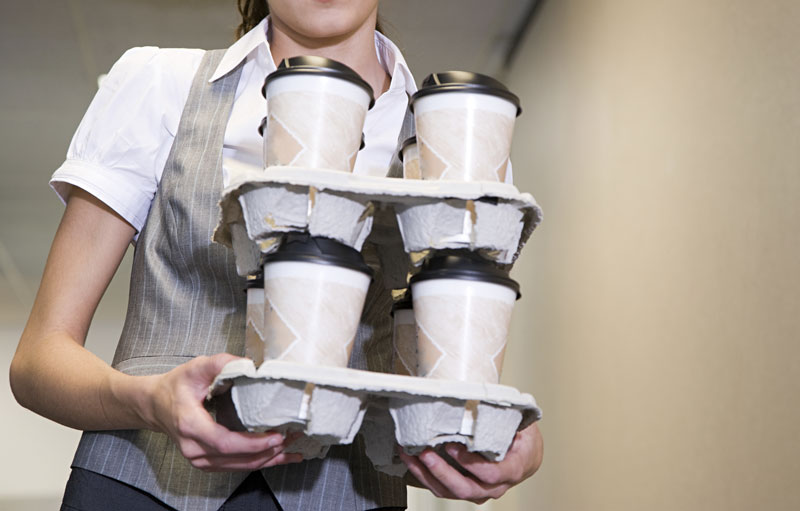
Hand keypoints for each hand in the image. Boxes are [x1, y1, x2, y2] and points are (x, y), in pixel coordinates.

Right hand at [141, 353, 302, 471]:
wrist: (155, 405)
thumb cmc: (175, 387)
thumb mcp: (196, 367)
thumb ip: (221, 363)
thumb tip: (250, 364)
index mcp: (190, 425)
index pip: (224, 442)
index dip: (252, 443)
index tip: (276, 437)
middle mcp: (193, 448)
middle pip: (235, 459)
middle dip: (268, 452)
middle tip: (293, 438)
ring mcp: (199, 459)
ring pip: (238, 466)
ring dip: (267, 459)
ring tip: (292, 447)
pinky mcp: (206, 462)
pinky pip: (236, 467)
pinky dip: (259, 462)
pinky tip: (278, 457)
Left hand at [399, 422, 542, 503]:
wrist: (524, 456)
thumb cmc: (522, 438)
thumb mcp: (520, 423)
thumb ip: (505, 416)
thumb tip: (487, 398)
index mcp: (512, 470)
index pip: (491, 473)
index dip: (471, 462)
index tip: (453, 446)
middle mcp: (494, 487)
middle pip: (466, 488)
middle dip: (441, 471)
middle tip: (425, 453)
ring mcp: (478, 491)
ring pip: (449, 492)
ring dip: (426, 474)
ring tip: (410, 455)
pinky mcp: (463, 489)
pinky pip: (441, 488)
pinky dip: (423, 475)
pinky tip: (411, 459)